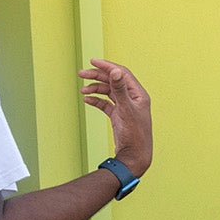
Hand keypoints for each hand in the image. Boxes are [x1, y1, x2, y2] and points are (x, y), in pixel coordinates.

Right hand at [79, 59, 151, 176]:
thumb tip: (116, 71)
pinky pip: (106, 104)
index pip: (121, 73)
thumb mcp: (126, 109)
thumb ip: (120, 89)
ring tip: (83, 89)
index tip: (92, 62)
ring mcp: (125, 107)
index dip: (107, 66)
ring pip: (108, 92)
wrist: (134, 157)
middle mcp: (133, 99)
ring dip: (95, 88)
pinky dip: (97, 100)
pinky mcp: (119, 116)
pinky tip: (87, 99)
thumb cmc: (135, 135)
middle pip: (113, 81)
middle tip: (81, 74)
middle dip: (97, 76)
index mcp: (138, 94)